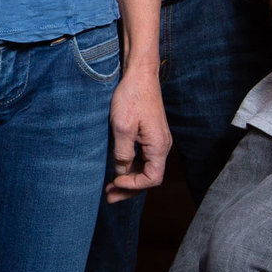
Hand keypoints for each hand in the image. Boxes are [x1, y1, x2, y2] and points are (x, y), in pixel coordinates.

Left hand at [105, 67, 170, 202]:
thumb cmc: (132, 97)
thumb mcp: (122, 128)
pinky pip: (144, 159)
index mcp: (159, 146)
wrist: (140, 74)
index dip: (133, 185)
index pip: (152, 179)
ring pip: (146, 169)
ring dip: (129, 180)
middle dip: (129, 189)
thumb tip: (121, 171)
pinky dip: (131, 168)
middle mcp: (162, 146)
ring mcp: (158, 141)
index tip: (114, 182)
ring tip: (110, 188)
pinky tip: (118, 170)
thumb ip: (123, 154)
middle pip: (149, 177)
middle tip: (109, 197)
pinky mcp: (151, 135)